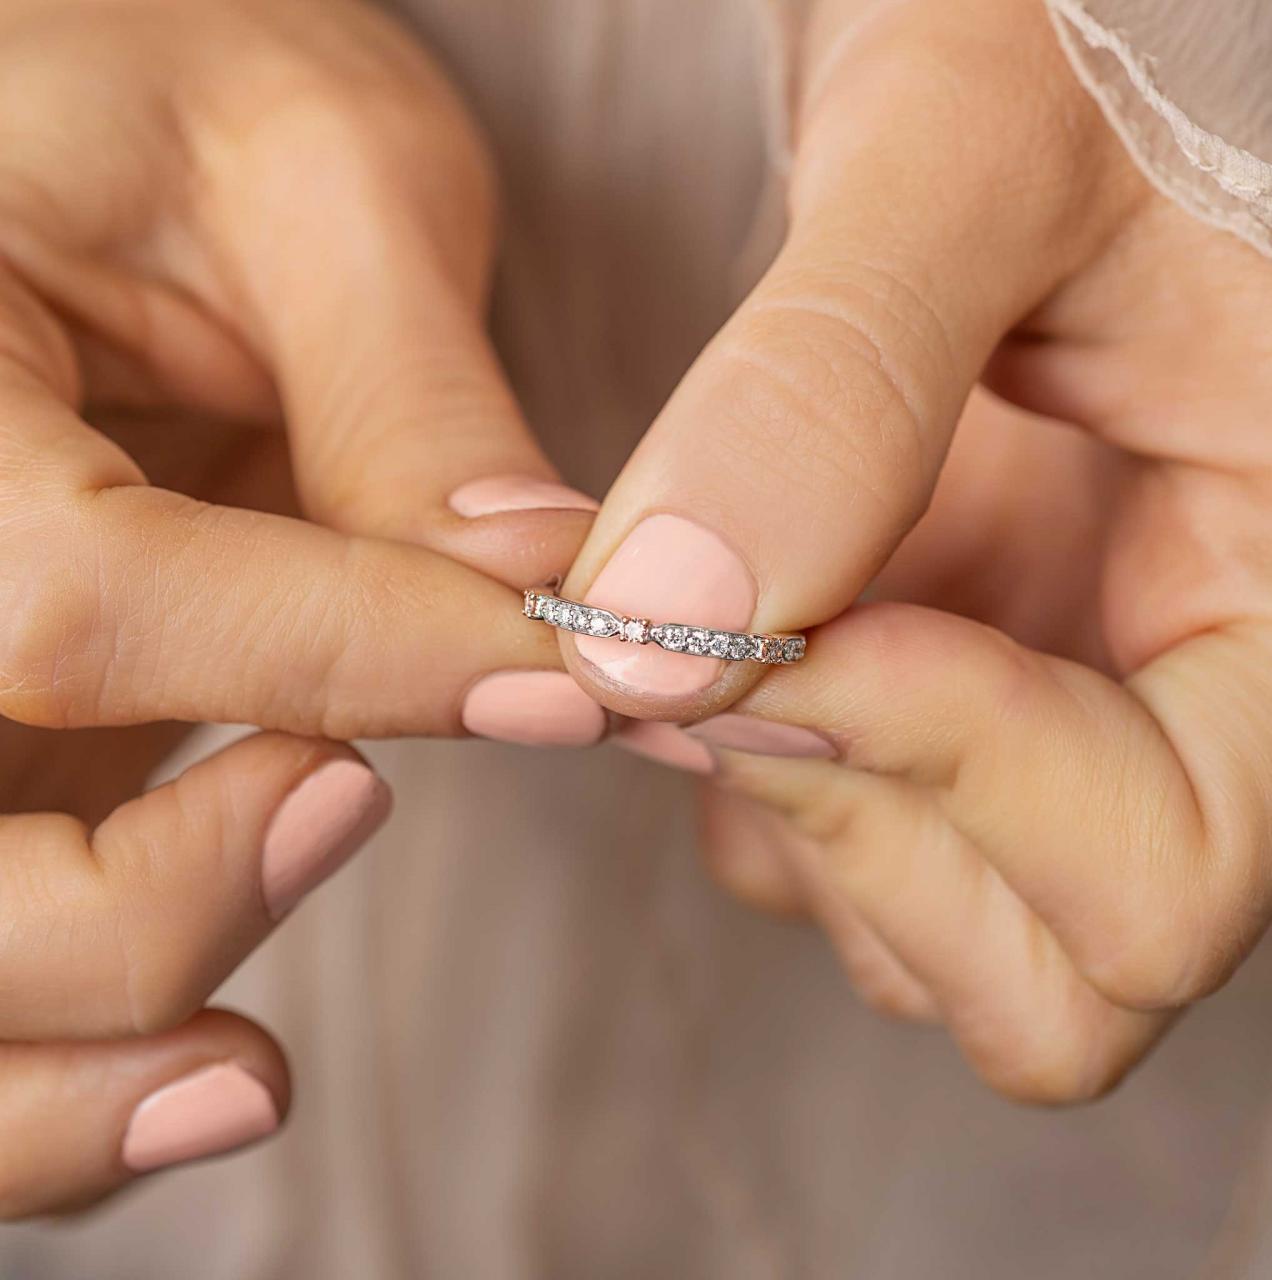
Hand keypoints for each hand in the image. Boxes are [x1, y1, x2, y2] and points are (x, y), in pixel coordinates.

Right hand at [0, 0, 602, 1216]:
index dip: (347, 666)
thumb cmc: (159, 84)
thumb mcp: (306, 166)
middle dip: (145, 915)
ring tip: (248, 1071)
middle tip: (357, 812)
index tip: (567, 687)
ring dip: (60, 1083)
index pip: (73, 600)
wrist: (68, 124)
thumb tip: (548, 607)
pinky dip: (55, 1076)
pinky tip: (194, 1061)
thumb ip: (411, 395)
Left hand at [560, 0, 1271, 1099]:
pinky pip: (854, 865)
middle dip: (860, 821)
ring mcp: (1073, 717)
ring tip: (719, 628)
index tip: (789, 618)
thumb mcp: (970, 153)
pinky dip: (763, 795)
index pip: (1166, 870)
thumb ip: (831, 382)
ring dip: (799, 819)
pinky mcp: (962, 701)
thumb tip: (661, 628)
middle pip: (1056, 975)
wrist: (1034, 36)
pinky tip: (725, 640)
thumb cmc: (1067, 37)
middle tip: (729, 640)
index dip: (947, 768)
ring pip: (942, 945)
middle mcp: (1198, 702)